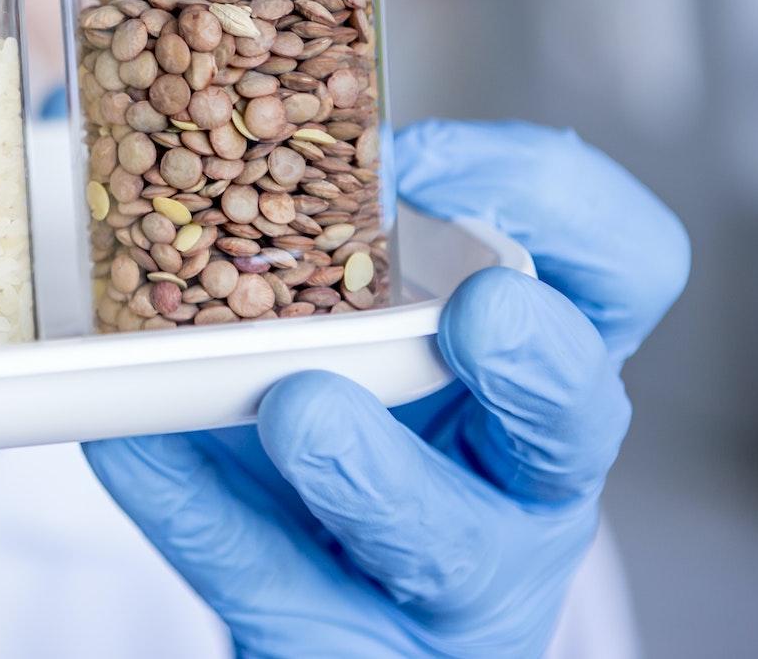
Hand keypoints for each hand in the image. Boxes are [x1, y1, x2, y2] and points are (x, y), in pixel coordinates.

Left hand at [83, 120, 688, 656]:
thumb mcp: (357, 331)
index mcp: (541, 370)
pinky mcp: (346, 646)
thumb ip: (317, 254)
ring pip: (442, 538)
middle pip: (575, 416)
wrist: (318, 607)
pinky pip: (272, 584)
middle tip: (476, 311)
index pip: (623, 273)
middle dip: (536, 359)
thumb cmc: (350, 434)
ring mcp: (450, 582)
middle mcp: (524, 477)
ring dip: (373, 468)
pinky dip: (198, 510)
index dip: (555, 203)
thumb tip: (213, 150)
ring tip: (298, 411)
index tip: (429, 155)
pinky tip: (134, 447)